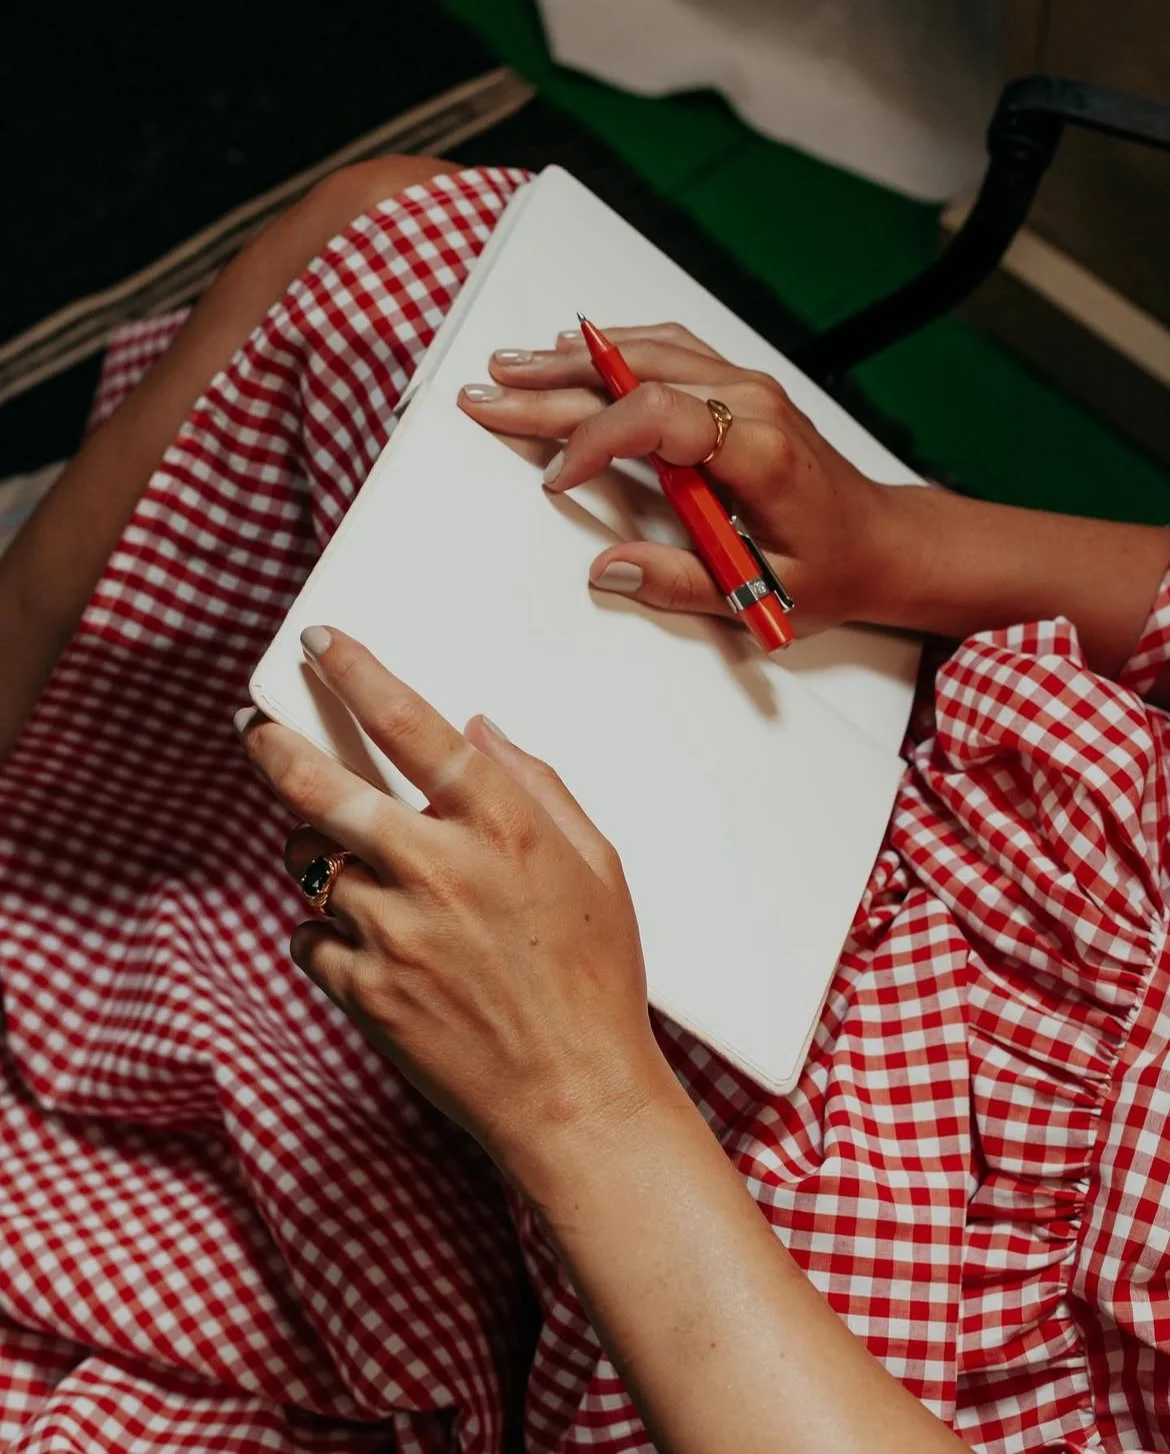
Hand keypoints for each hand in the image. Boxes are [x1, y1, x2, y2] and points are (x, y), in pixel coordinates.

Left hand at [236, 627, 673, 1187]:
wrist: (574, 1097)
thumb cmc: (596, 982)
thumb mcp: (598, 866)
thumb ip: (538, 786)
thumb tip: (480, 732)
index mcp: (501, 828)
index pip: (410, 726)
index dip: (357, 674)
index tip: (324, 644)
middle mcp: (437, 871)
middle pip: (318, 787)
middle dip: (271, 745)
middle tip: (253, 728)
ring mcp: (392, 934)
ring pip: (308, 863)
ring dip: (316, 851)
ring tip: (349, 861)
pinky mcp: (364, 992)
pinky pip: (312, 937)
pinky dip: (330, 930)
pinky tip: (374, 941)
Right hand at [458, 322, 894, 635]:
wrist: (880, 540)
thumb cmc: (830, 569)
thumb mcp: (762, 595)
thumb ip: (681, 582)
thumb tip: (608, 570)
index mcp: (759, 451)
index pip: (658, 415)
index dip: (595, 439)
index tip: (558, 479)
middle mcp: (752, 403)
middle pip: (636, 376)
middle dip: (552, 386)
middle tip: (487, 394)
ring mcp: (747, 386)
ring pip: (647, 352)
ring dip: (572, 358)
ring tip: (511, 365)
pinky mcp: (739, 387)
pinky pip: (669, 350)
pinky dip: (614, 350)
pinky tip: (572, 350)